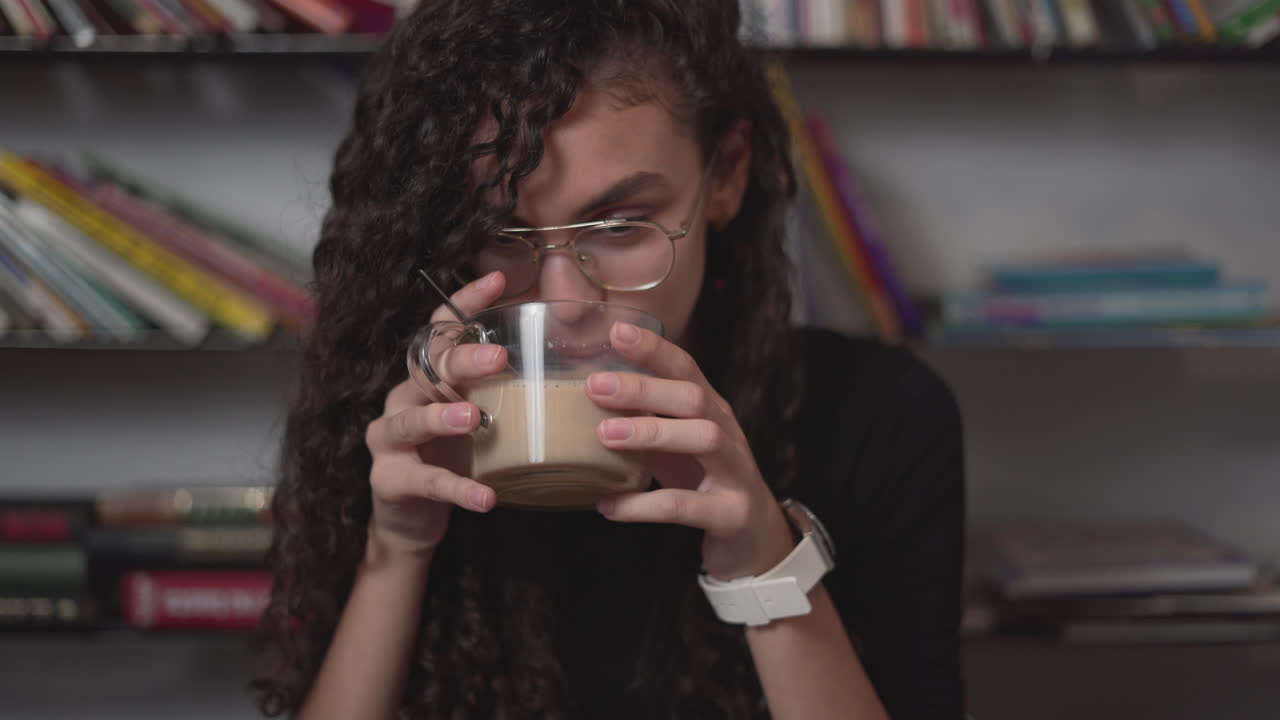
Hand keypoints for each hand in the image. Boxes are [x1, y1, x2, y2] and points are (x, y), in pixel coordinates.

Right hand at [362, 271, 507, 556]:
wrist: (413, 520)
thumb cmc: (454, 459)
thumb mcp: (480, 419)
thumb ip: (505, 393)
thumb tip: (567, 364)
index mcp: (427, 378)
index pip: (439, 329)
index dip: (464, 303)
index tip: (498, 281)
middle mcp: (403, 398)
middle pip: (427, 369)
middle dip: (461, 361)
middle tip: (499, 358)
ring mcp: (389, 439)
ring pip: (410, 420)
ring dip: (441, 418)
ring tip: (474, 418)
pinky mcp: (389, 480)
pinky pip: (425, 482)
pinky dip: (458, 489)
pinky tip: (486, 497)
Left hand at [585, 322, 796, 580]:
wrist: (755, 537)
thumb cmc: (704, 482)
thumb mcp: (674, 446)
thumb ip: (642, 421)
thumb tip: (580, 400)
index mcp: (710, 411)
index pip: (686, 368)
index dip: (654, 348)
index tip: (616, 331)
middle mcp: (727, 433)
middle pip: (693, 397)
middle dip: (645, 387)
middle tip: (596, 386)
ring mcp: (735, 473)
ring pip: (703, 439)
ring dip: (652, 432)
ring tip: (605, 436)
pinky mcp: (731, 514)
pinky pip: (686, 506)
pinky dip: (643, 506)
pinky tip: (609, 506)